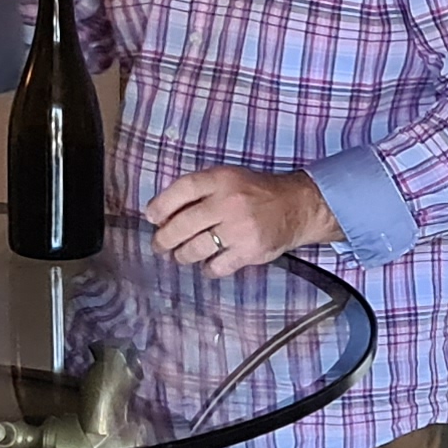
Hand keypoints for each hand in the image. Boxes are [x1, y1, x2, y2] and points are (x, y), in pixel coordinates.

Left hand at [146, 166, 331, 273]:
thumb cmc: (255, 193)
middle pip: (183, 224)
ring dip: (182, 255)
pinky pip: (217, 266)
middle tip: (159, 245)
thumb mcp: (228, 178)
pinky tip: (208, 264)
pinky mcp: (249, 251)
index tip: (151, 218)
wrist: (296, 206)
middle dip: (164, 239)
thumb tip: (162, 213)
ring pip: (196, 248)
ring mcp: (239, 228)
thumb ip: (199, 190)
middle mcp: (229, 202)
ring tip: (181, 256)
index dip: (161, 205)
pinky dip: (208, 268)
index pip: (182, 190)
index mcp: (221, 179)